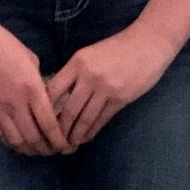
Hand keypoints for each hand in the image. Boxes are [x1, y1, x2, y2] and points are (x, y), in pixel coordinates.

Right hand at [0, 18, 72, 156]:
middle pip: (34, 138)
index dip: (59, 140)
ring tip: (39, 150)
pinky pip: (0, 134)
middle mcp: (16, 104)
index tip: (67, 146)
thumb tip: (43, 94)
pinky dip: (12, 143)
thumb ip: (38, 81)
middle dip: (47, 149)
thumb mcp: (30, 59)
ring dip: (30, 150)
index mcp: (31, 89)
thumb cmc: (3, 42)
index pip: (49, 124)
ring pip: (16, 141)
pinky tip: (19, 143)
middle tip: (55, 151)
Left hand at [45, 23, 176, 146]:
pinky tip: (86, 137)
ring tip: (69, 145)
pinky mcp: (120, 98)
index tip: (41, 122)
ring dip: (75, 135)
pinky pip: (101, 120)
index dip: (44, 110)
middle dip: (59, 130)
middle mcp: (88, 76)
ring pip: (84, 119)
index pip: (52, 91)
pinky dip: (91, 131)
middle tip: (55, 142)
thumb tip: (61, 96)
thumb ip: (76, 73)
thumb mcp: (90, 54)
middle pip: (67, 110)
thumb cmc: (118, 48)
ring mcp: (105, 88)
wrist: (148, 43)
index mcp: (77, 62)